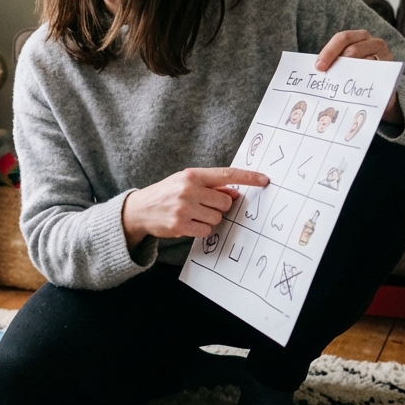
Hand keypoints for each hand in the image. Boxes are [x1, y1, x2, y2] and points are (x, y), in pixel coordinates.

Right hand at [121, 167, 269, 249]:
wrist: (139, 209)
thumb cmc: (166, 193)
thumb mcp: (185, 183)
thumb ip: (210, 186)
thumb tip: (234, 194)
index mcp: (192, 175)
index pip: (226, 174)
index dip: (248, 177)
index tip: (265, 180)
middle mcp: (189, 189)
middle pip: (225, 202)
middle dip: (219, 207)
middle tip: (203, 206)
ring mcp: (184, 208)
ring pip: (217, 218)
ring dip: (209, 219)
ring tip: (192, 214)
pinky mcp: (180, 225)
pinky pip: (206, 230)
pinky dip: (201, 229)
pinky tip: (187, 223)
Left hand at [315, 30, 403, 123]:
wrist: (377, 90)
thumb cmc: (354, 73)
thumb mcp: (344, 64)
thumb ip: (333, 63)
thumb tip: (317, 70)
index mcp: (358, 37)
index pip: (343, 38)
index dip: (329, 51)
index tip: (319, 67)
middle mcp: (373, 42)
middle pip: (353, 48)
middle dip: (337, 60)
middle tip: (325, 73)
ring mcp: (385, 56)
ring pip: (367, 60)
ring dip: (351, 70)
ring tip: (339, 79)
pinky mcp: (391, 71)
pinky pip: (377, 74)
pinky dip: (365, 80)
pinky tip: (355, 87)